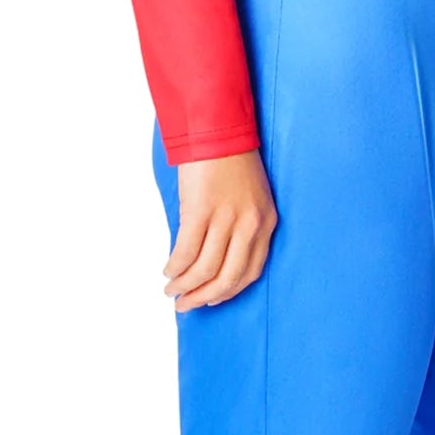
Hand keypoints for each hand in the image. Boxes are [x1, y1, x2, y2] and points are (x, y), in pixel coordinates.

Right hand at [164, 149, 277, 309]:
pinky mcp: (201, 210)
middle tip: (186, 306)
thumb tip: (217, 258)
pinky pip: (186, 251)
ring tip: (171, 291)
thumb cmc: (231, 160)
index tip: (210, 300)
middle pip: (228, 277)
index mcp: (266, 222)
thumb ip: (241, 226)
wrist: (216, 128)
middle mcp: (250, 224)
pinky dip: (175, 267)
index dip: (228, 291)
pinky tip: (168, 271)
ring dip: (185, 286)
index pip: (251, 271)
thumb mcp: (250, 196)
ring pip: (205, 269)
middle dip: (205, 297)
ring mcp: (226, 218)